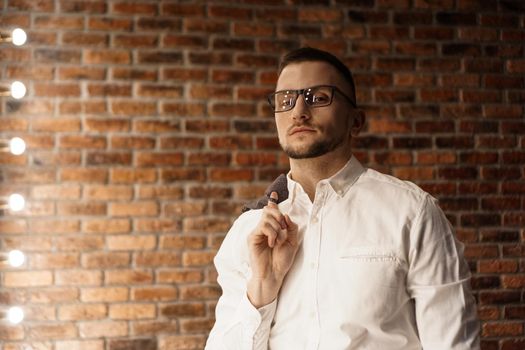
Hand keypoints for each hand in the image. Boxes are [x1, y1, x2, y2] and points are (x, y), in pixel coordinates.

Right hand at [247, 191, 299, 307]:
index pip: (271, 211)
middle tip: (283, 228)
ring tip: (278, 240)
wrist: (273, 275)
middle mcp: (263, 228)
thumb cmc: (281, 261)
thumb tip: (285, 215)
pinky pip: (263, 226)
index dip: (272, 201)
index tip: (274, 192)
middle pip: (268, 210)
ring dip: (277, 228)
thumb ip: (291, 228)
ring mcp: (257, 232)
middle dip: (278, 215)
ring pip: (266, 218)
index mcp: (272, 229)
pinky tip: (272, 243)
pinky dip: (271, 233)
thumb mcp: (292, 242)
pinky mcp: (252, 238)